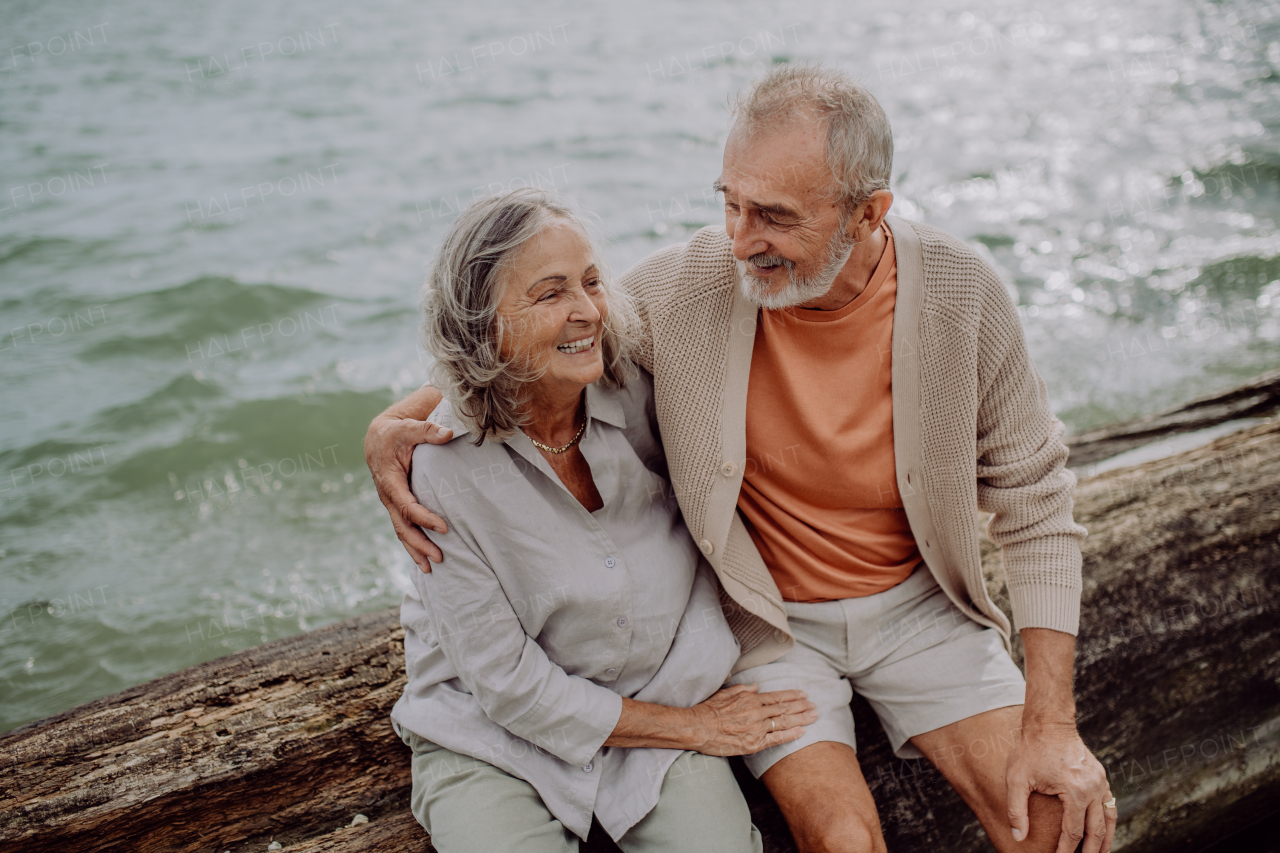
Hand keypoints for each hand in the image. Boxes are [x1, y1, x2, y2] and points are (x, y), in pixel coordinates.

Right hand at [364, 414, 453, 570]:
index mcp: (390, 480)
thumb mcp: (409, 427)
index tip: (444, 528)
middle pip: (402, 526)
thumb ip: (427, 430)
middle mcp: (388, 496)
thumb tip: (448, 433)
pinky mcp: (397, 505)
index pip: (407, 505)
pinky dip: (412, 544)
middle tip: (439, 557)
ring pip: (401, 531)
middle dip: (419, 544)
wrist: (378, 437)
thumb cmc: (396, 432)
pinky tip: (424, 558)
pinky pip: (403, 528)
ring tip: (431, 568)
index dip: (424, 518)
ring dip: (415, 550)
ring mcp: (391, 503)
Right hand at [689, 684, 816, 756]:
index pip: (776, 697)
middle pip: (784, 709)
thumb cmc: (708, 710)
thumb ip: (743, 689)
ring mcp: (756, 729)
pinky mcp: (753, 744)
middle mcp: (755, 713)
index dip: (792, 695)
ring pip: (783, 722)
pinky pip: (776, 739)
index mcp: (749, 699)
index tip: (804, 694)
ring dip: (801, 719)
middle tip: (814, 706)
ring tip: (814, 716)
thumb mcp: (725, 693)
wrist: (697, 728)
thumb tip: (757, 687)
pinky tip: (801, 732)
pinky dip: (790, 735)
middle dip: (801, 707)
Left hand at [1006, 723, 1114, 852]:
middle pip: (1096, 830)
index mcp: (1075, 792)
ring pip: (1108, 819)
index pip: (1073, 833)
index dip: (1067, 851)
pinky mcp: (1100, 776)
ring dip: (1105, 840)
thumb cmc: (1030, 750)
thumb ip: (1017, 810)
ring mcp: (1100, 782)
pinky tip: (1103, 830)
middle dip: (1091, 851)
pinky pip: (1109, 804)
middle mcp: (1093, 789)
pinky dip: (1108, 821)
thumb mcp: (1017, 779)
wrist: (1049, 723)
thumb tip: (1018, 838)